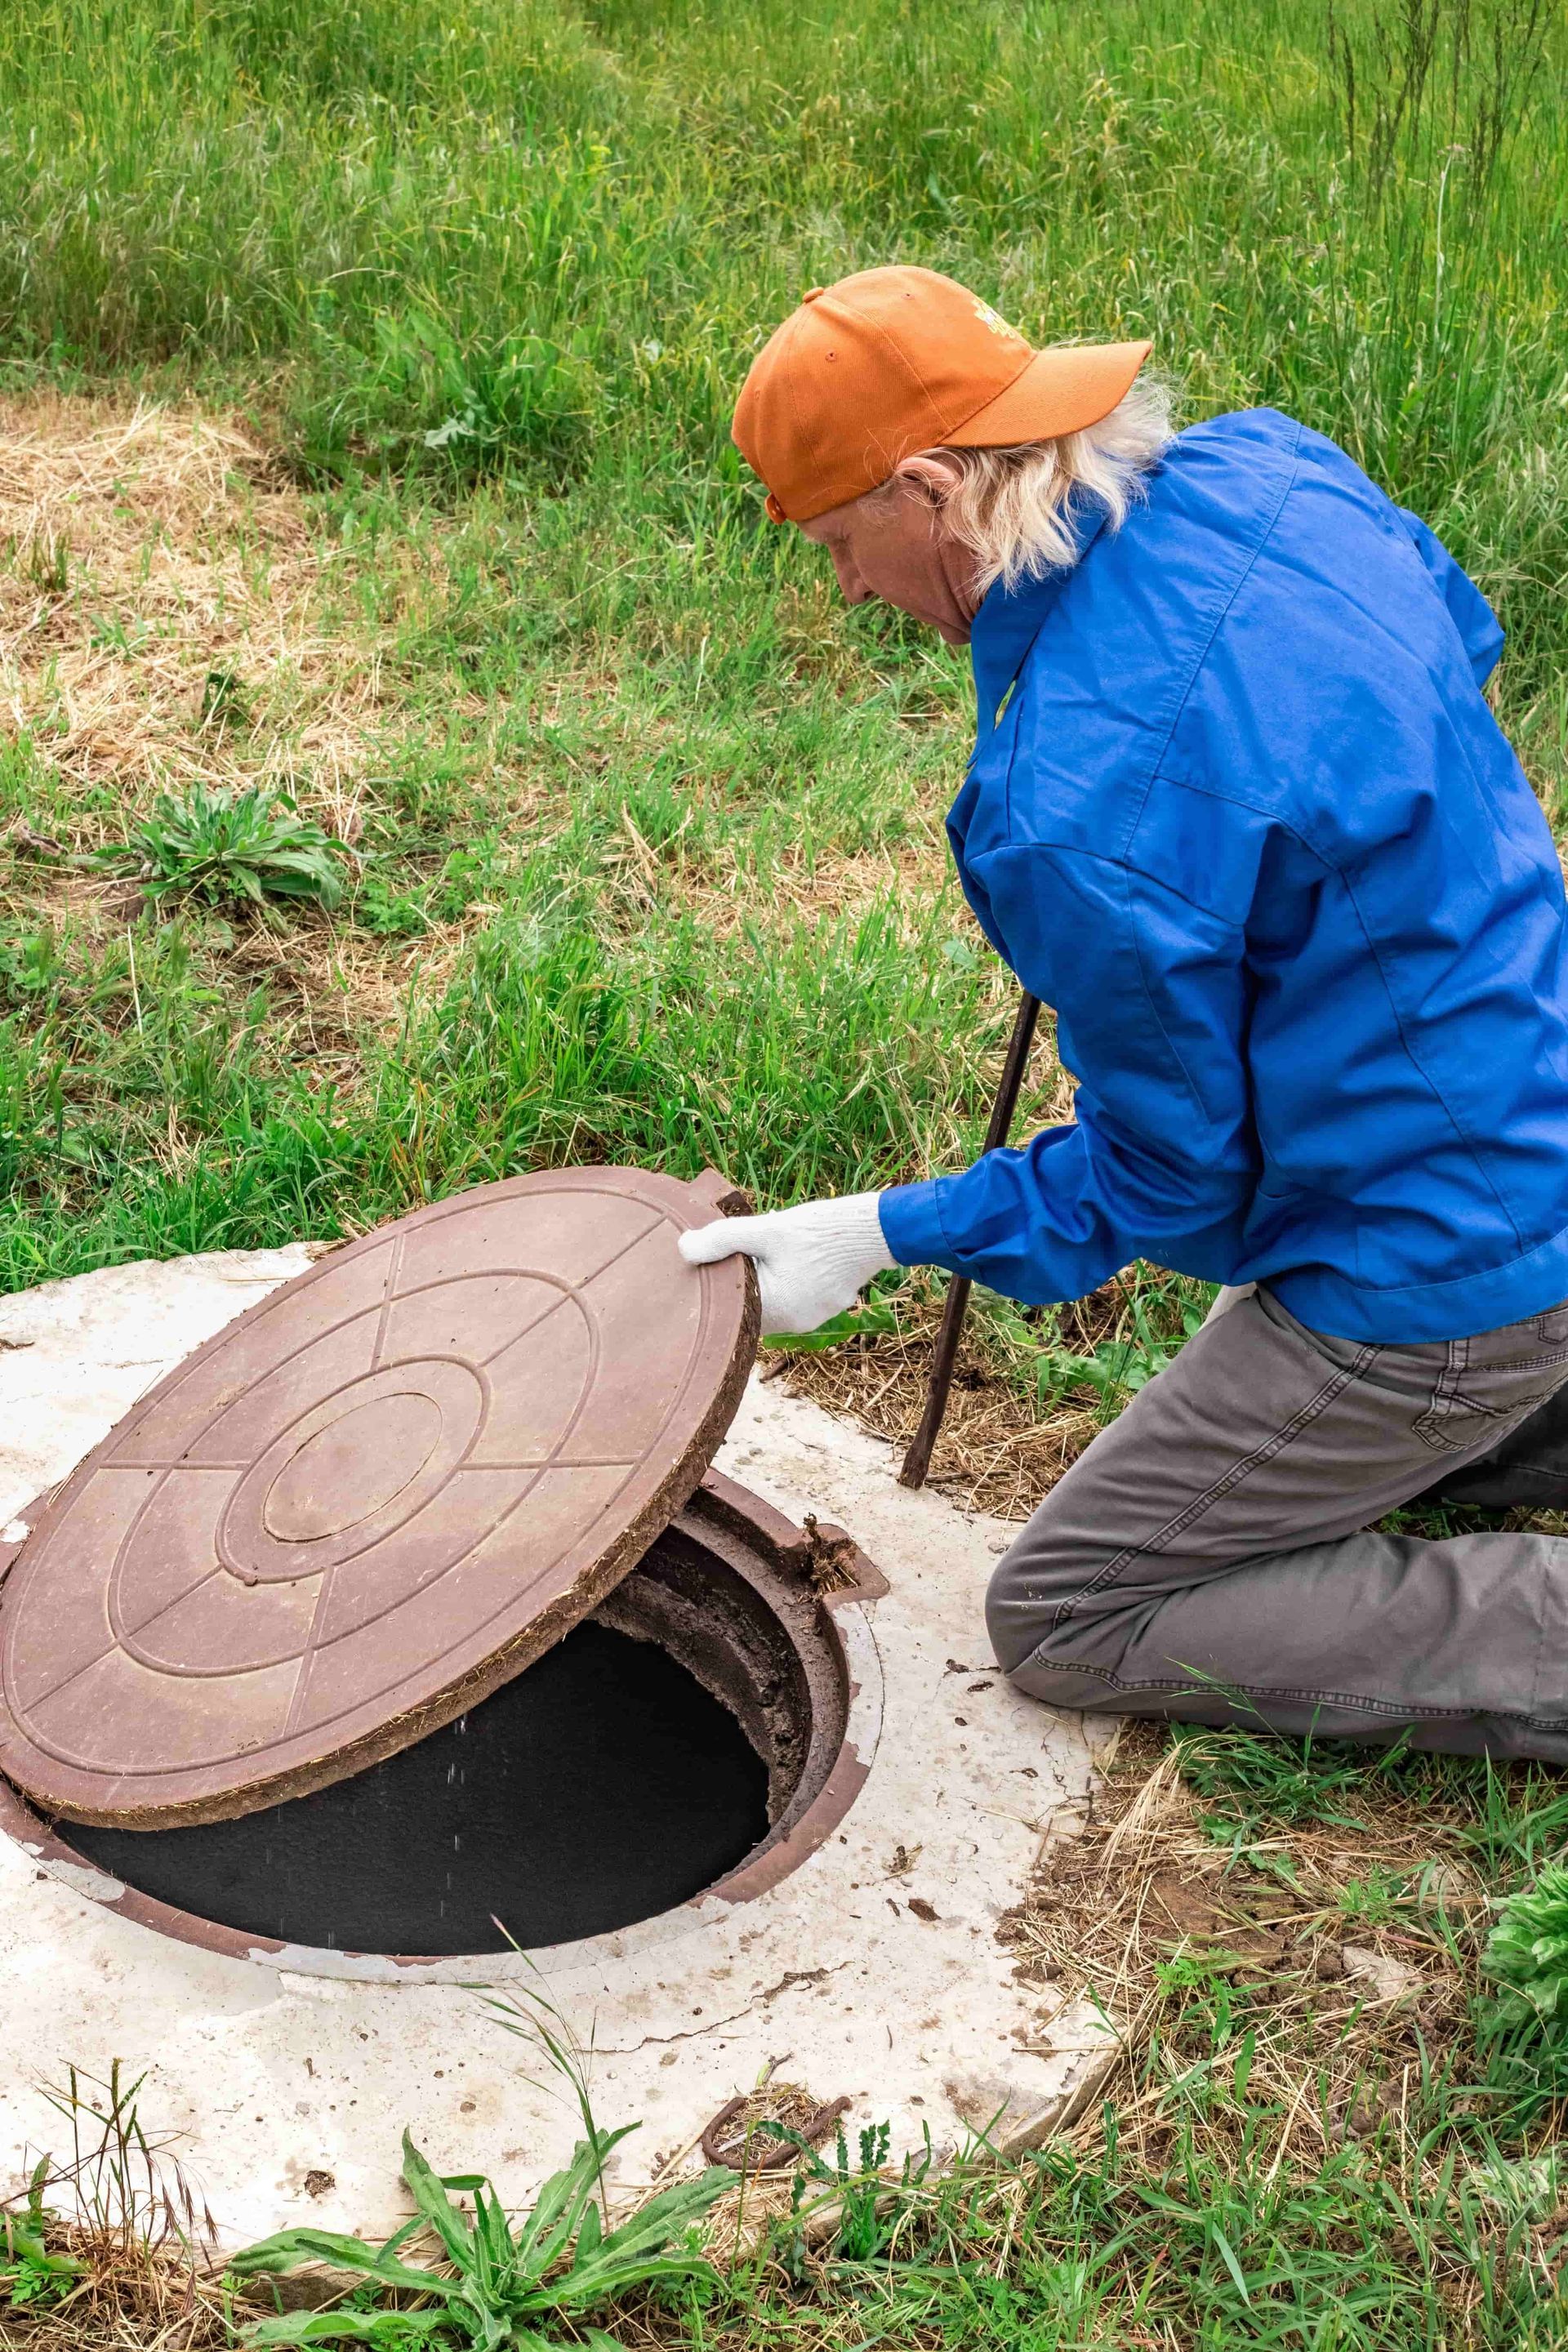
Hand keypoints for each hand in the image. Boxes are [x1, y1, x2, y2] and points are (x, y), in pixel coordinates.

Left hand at [678, 1192, 895, 1336]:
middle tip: (741, 1248)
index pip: (732, 1310)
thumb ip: (722, 1239)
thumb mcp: (765, 1229)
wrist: (874, 1230)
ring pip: (776, 1300)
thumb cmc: (819, 1231)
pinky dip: (789, 1278)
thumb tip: (684, 1249)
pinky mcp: (829, 1305)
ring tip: (769, 1246)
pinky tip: (792, 1252)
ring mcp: (815, 1317)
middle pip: (753, 1306)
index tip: (713, 1264)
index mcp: (775, 1311)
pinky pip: (798, 1296)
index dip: (720, 1287)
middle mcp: (795, 1324)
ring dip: (767, 1278)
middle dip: (745, 1279)